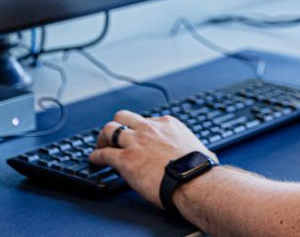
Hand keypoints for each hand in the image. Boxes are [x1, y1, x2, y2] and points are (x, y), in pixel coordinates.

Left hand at [89, 110, 215, 207]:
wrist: (192, 181)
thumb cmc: (199, 169)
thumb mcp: (200, 148)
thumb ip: (193, 148)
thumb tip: (205, 156)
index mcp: (167, 123)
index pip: (145, 120)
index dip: (138, 130)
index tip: (137, 137)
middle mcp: (148, 128)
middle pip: (123, 117)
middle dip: (117, 125)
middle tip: (113, 137)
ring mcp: (135, 142)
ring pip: (109, 130)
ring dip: (103, 139)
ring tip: (100, 147)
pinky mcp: (124, 159)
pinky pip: (103, 154)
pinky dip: (96, 156)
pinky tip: (94, 160)